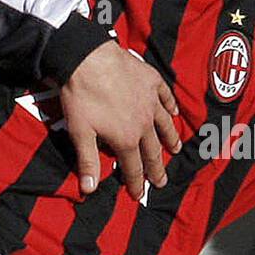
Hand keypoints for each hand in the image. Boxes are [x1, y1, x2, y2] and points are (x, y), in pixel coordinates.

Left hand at [60, 41, 180, 200]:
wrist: (89, 59)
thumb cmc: (82, 98)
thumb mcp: (80, 133)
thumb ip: (88, 162)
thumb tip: (89, 190)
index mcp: (126, 138)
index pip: (133, 168)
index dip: (136, 183)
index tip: (138, 195)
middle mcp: (144, 123)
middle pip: (152, 151)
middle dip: (156, 169)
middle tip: (161, 182)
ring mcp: (151, 101)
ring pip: (165, 125)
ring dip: (170, 139)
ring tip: (174, 150)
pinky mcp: (152, 81)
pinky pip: (166, 97)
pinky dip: (171, 107)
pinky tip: (174, 112)